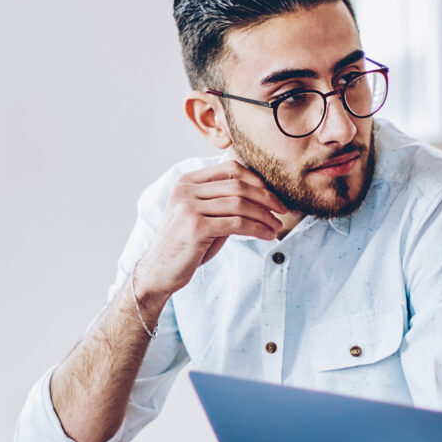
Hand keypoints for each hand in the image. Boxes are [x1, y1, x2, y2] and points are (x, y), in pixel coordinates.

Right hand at [129, 162, 293, 300]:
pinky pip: (237, 223)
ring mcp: (189, 207)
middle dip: (266, 198)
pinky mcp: (196, 227)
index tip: (273, 196)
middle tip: (282, 211)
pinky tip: (267, 235)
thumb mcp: (202, 216)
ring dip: (264, 216)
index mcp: (187, 181)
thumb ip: (223, 202)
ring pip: (239, 204)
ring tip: (276, 227)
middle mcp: (186, 190)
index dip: (256, 180)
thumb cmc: (185, 245)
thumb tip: (262, 196)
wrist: (159, 271)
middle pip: (238, 186)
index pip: (230, 169)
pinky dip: (257, 228)